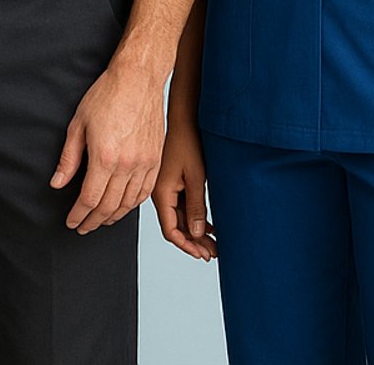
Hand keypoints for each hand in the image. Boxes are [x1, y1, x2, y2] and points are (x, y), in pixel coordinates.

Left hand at [51, 59, 165, 231]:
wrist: (138, 79)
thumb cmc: (106, 96)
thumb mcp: (78, 124)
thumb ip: (68, 158)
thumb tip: (57, 183)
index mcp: (105, 157)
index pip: (89, 198)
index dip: (78, 214)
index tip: (71, 222)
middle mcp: (127, 165)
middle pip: (109, 206)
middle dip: (93, 221)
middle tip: (83, 227)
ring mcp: (145, 163)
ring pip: (129, 203)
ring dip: (113, 216)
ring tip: (100, 220)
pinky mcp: (156, 160)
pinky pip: (145, 192)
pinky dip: (132, 205)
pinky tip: (123, 207)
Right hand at [150, 115, 215, 259]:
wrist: (183, 117)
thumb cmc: (187, 141)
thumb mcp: (195, 177)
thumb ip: (195, 206)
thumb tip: (195, 233)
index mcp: (160, 192)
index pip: (170, 230)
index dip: (186, 245)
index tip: (202, 255)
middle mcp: (160, 192)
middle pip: (175, 226)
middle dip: (194, 242)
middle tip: (213, 253)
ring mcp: (165, 187)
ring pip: (179, 217)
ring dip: (195, 231)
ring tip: (214, 243)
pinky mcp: (172, 181)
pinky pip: (181, 206)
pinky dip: (194, 218)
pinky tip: (208, 225)